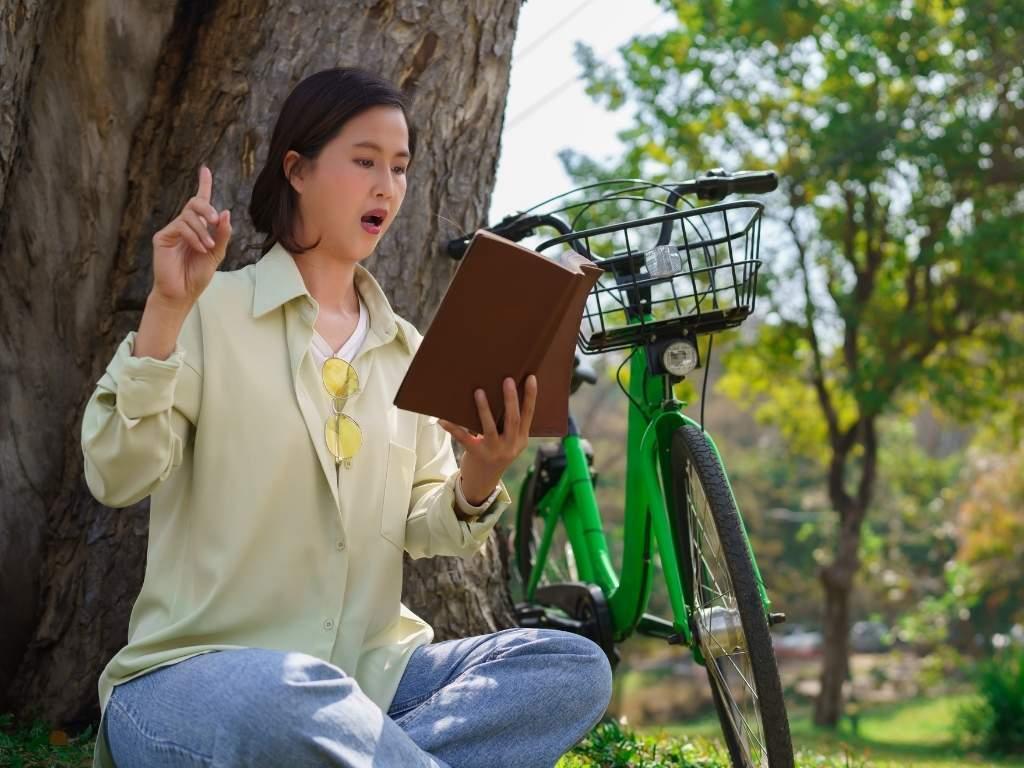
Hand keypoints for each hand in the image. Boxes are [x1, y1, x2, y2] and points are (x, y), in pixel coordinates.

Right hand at [150, 165, 231, 308]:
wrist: (182, 293)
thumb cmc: (198, 275)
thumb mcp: (216, 254)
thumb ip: (222, 234)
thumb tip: (226, 212)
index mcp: (198, 228)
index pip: (200, 202)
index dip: (203, 185)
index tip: (205, 169)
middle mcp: (184, 226)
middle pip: (195, 203)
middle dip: (207, 207)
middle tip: (216, 219)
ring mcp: (172, 231)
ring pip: (189, 216)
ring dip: (203, 230)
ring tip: (207, 246)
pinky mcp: (162, 237)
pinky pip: (180, 226)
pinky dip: (193, 236)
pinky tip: (199, 248)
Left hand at [439, 375, 537, 502]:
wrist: (483, 482)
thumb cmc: (495, 453)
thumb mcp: (509, 442)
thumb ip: (508, 425)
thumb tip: (496, 392)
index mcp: (520, 440)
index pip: (528, 415)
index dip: (531, 397)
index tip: (531, 378)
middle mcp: (510, 446)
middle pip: (512, 420)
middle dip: (510, 399)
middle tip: (508, 380)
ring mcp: (493, 452)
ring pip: (489, 428)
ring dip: (484, 409)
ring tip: (479, 392)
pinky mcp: (476, 454)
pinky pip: (464, 438)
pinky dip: (453, 428)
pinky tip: (443, 419)